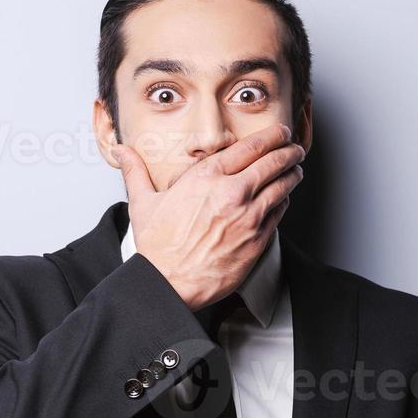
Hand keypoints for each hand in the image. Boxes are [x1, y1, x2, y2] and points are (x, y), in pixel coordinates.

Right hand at [111, 123, 304, 312]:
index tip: (279, 133)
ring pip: (283, 184)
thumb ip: (136, 172)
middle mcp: (232, 192)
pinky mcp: (257, 239)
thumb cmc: (157, 248)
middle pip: (275, 160)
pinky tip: (283, 199)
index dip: (272, 136)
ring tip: (295, 169)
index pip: (251, 146)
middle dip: (289, 150)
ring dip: (293, 173)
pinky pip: (280, 212)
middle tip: (294, 147)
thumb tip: (122, 151)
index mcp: (206, 177)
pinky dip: (284, 201)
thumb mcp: (143, 203)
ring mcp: (248, 216)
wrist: (169, 284)